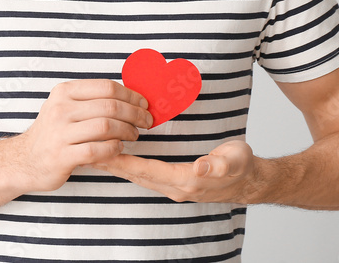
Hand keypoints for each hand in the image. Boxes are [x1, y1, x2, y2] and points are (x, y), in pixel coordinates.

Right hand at [9, 79, 152, 192]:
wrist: (25, 159)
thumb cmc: (53, 132)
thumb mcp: (65, 106)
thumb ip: (92, 100)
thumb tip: (131, 95)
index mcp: (64, 92)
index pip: (106, 87)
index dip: (131, 95)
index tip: (144, 103)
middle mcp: (61, 109)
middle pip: (110, 106)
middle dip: (135, 114)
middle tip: (146, 121)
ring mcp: (60, 133)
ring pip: (106, 127)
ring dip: (127, 131)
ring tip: (134, 135)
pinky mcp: (62, 156)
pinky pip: (98, 150)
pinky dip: (114, 149)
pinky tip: (118, 148)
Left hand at [91, 140, 257, 203]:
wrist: (249, 181)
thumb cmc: (241, 166)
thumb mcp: (235, 160)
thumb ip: (219, 164)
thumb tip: (203, 166)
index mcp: (187, 180)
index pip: (149, 171)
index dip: (127, 162)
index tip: (106, 152)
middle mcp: (175, 187)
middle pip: (137, 175)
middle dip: (113, 164)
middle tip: (89, 151)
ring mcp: (173, 186)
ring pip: (138, 176)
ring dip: (117, 166)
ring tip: (95, 154)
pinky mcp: (173, 182)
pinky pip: (145, 175)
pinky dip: (129, 166)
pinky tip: (118, 158)